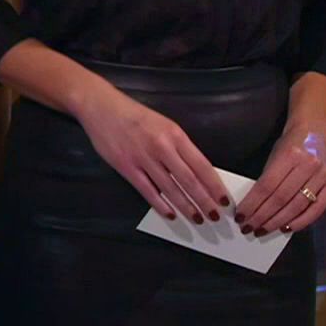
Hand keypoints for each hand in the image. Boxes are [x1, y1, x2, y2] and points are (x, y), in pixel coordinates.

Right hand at [76, 87, 230, 222]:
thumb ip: (179, 147)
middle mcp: (161, 147)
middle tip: (215, 216)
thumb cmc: (134, 115)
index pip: (201, 165)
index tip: (224, 200)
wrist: (101, 106)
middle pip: (189, 181)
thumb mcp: (164, 124)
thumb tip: (197, 173)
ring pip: (170, 189)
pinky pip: (147, 190)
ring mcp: (143, 158)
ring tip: (197, 219)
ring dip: (186, 206)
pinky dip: (160, 204)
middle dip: (204, 201)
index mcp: (175, 135)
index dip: (215, 186)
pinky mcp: (126, 166)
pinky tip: (170, 214)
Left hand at [237, 122, 325, 235]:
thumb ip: (267, 177)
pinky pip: (317, 209)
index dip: (253, 204)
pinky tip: (286, 228)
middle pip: (281, 198)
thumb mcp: (274, 155)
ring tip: (263, 230)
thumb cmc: (290, 145)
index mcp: (289, 154)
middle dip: (262, 216)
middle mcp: (309, 165)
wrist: (316, 131)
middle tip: (249, 228)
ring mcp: (323, 175)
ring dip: (278, 222)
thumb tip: (252, 206)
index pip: (266, 186)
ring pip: (297, 206)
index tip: (241, 216)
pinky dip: (301, 221)